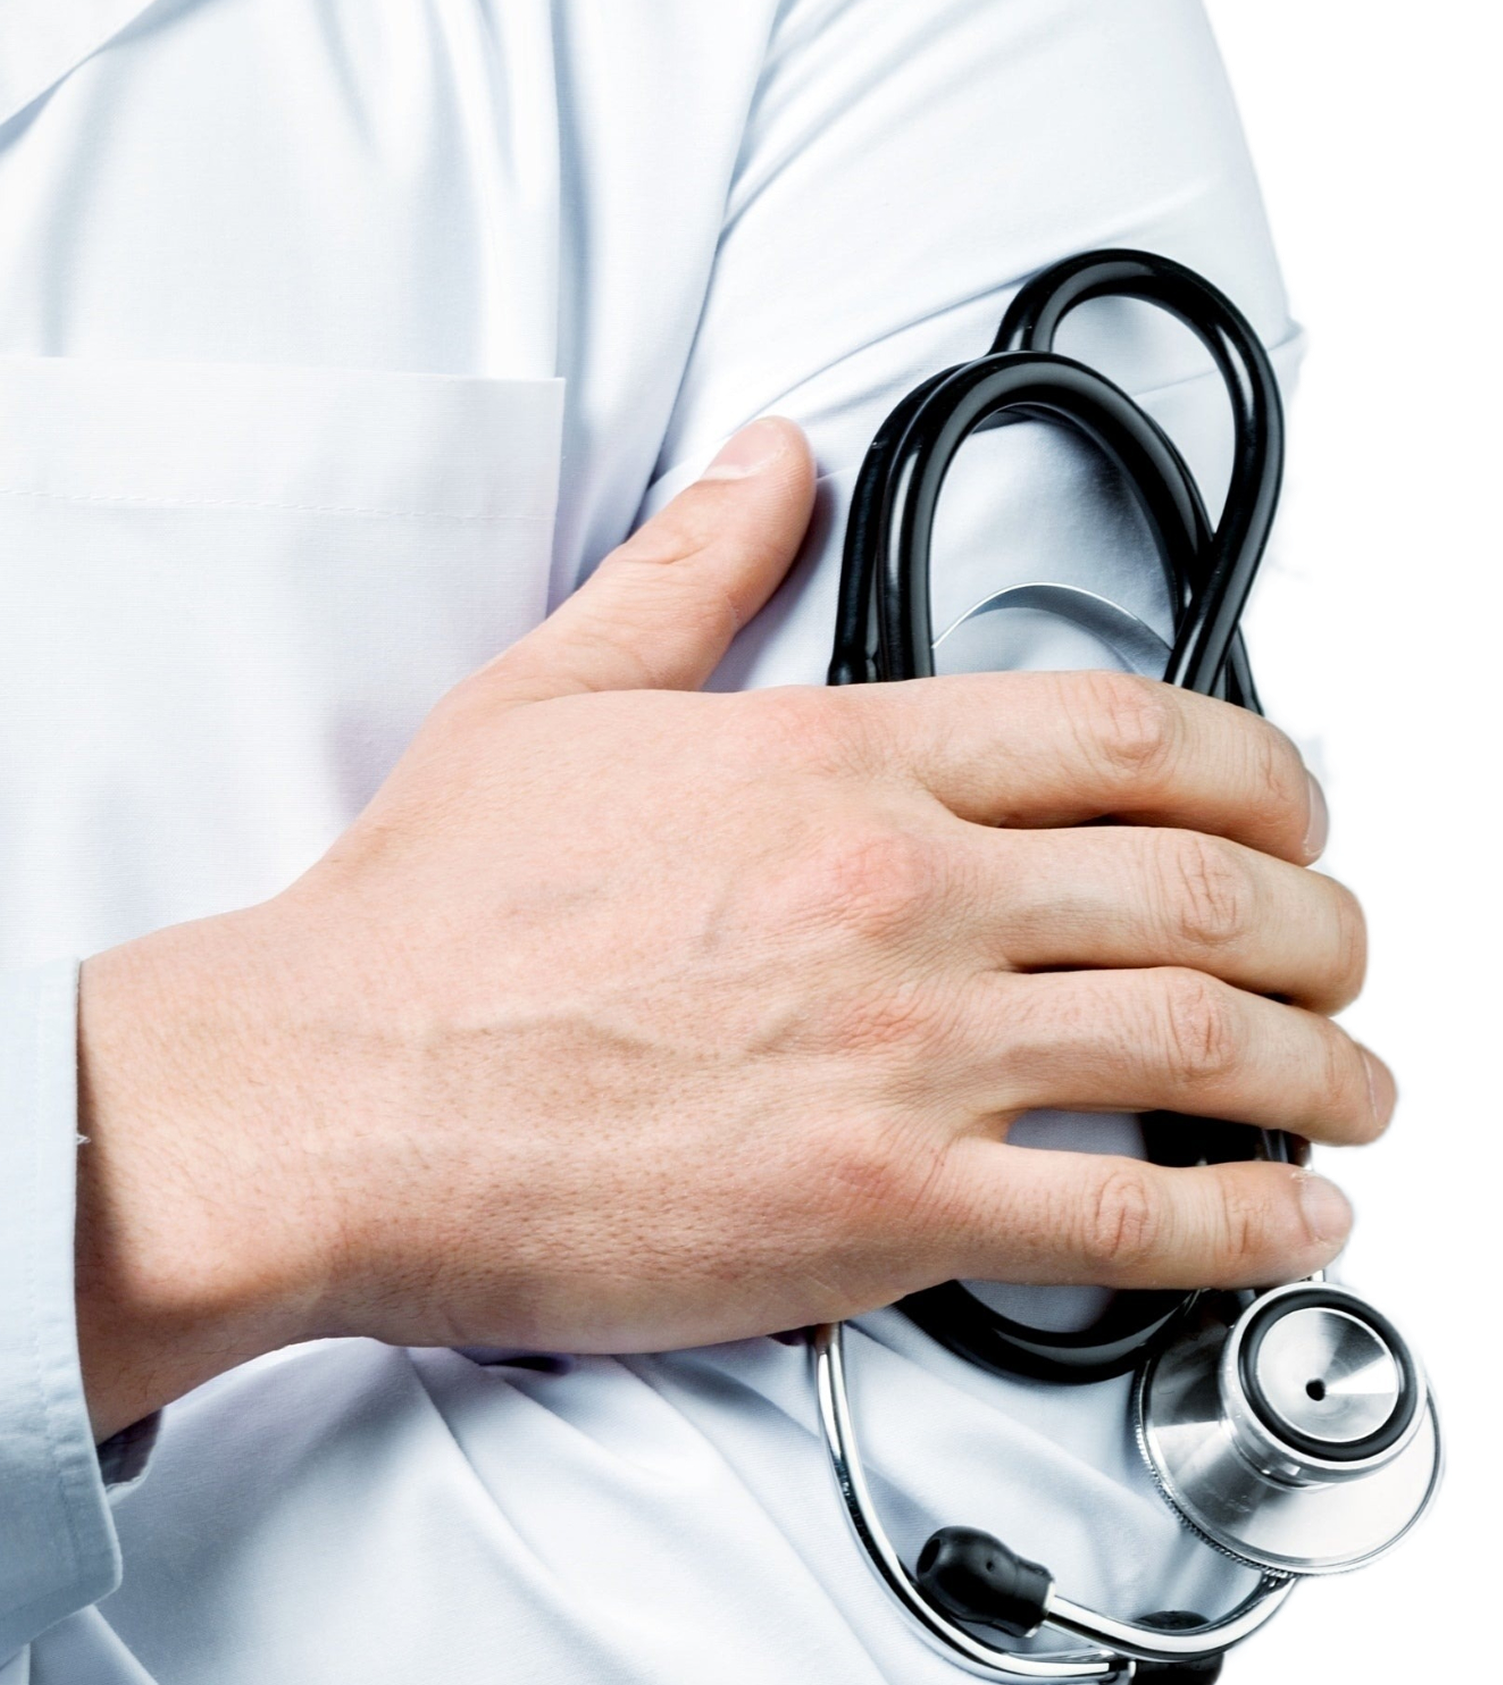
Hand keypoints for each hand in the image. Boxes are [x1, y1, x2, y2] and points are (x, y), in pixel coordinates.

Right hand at [73, 417, 1383, 1435]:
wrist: (329, 1097)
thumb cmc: (424, 922)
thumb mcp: (550, 695)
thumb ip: (686, 568)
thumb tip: (763, 460)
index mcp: (837, 759)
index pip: (1125, 731)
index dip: (1257, 774)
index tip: (1289, 816)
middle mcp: (903, 893)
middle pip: (1205, 887)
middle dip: (1322, 925)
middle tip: (1345, 958)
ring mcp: (907, 1055)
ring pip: (1203, 1045)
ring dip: (1322, 1068)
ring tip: (1356, 1090)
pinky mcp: (884, 1213)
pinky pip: (1126, 1219)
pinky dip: (1244, 1225)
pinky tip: (1291, 1223)